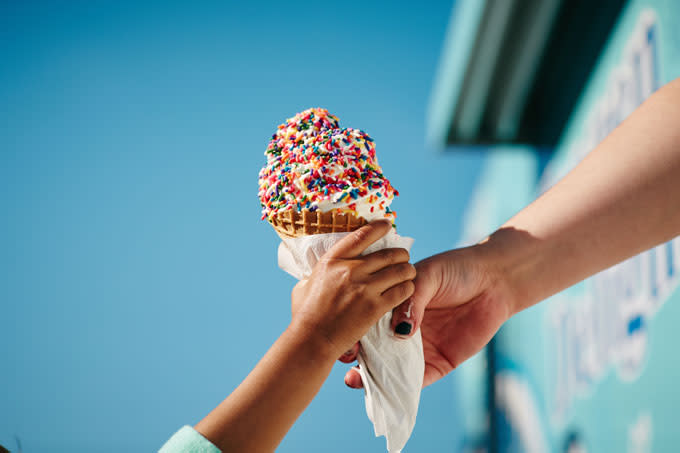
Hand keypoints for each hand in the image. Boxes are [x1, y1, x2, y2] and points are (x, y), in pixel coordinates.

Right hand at [290, 220, 416, 358]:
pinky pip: (402, 291)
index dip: (378, 227)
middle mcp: (350, 270)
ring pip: (399, 270)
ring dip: (408, 270)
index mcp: (332, 260)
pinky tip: (407, 290)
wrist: (311, 341)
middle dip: (401, 254)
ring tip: (409, 273)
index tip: (387, 224)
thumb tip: (321, 271)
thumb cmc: (304, 315)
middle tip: (404, 257)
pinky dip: (408, 288)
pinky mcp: (375, 307)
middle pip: (388, 253)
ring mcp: (364, 288)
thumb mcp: (304, 286)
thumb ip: (315, 275)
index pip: (361, 235)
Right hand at [344, 244, 513, 387]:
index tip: (339, 335)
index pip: (366, 320)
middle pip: (374, 348)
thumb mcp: (426, 276)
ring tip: (356, 380)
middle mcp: (403, 329)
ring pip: (392, 368)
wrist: (494, 280)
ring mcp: (420, 347)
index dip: (351, 329)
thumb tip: (400, 331)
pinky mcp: (439, 362)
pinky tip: (388, 391)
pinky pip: (418, 380)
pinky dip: (402, 388)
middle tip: (345, 361)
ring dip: (373, 377)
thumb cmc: (457, 270)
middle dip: (357, 357)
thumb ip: (410, 300)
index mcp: (393, 306)